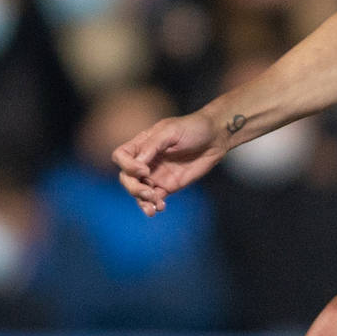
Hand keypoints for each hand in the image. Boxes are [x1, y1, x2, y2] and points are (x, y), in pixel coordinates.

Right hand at [112, 109, 227, 216]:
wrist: (215, 138)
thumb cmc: (193, 128)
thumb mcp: (170, 131)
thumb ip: (152, 145)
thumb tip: (137, 164)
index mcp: (142, 144)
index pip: (121, 156)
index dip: (127, 166)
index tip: (144, 170)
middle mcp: (145, 161)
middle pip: (126, 178)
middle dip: (133, 188)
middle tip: (149, 193)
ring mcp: (156, 175)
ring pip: (138, 191)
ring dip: (141, 200)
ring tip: (153, 206)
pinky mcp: (168, 186)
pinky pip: (155, 199)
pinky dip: (153, 205)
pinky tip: (160, 207)